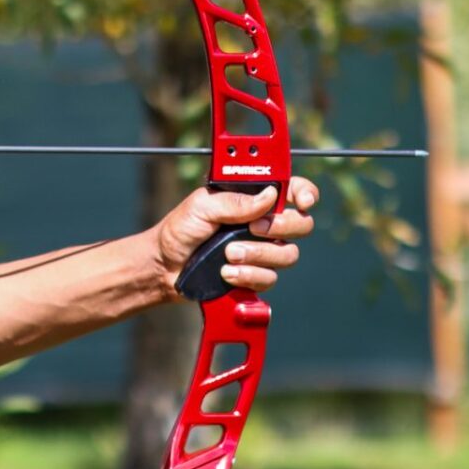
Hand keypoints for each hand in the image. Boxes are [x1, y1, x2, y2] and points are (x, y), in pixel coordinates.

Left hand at [151, 175, 316, 297]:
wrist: (163, 267)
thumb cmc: (179, 231)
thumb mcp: (201, 207)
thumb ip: (234, 202)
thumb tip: (270, 196)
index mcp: (252, 199)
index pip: (292, 190)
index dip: (305, 193)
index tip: (302, 202)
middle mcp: (263, 223)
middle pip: (301, 224)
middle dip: (281, 227)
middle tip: (253, 229)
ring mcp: (261, 250)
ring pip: (288, 254)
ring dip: (259, 255)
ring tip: (229, 255)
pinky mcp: (254, 275)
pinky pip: (270, 278)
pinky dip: (248, 276)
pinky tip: (226, 273)